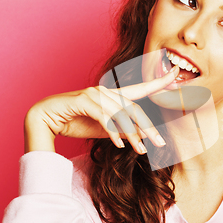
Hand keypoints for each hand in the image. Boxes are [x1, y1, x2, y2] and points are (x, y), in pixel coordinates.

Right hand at [24, 65, 179, 153]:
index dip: (160, 80)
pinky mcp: (83, 101)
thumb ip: (123, 130)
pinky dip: (113, 132)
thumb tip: (142, 137)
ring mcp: (95, 94)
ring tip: (141, 150)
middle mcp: (106, 92)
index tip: (177, 72)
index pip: (141, 88)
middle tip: (160, 143)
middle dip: (149, 127)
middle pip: (134, 109)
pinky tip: (120, 144)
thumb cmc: (75, 123)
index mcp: (113, 96)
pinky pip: (104, 118)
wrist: (45, 120)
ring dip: (132, 134)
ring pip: (121, 115)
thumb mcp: (105, 129)